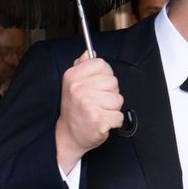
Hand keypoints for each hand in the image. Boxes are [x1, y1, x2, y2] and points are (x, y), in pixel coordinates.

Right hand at [55, 53, 123, 171]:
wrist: (68, 136)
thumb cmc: (74, 110)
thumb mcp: (72, 84)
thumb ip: (81, 66)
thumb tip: (89, 52)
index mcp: (73, 76)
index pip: (101, 64)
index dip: (105, 75)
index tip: (98, 85)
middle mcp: (79, 88)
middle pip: (113, 82)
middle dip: (110, 93)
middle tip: (97, 102)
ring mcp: (88, 104)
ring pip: (118, 99)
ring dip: (112, 108)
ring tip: (99, 112)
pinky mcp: (98, 120)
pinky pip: (119, 116)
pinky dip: (114, 122)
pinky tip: (102, 122)